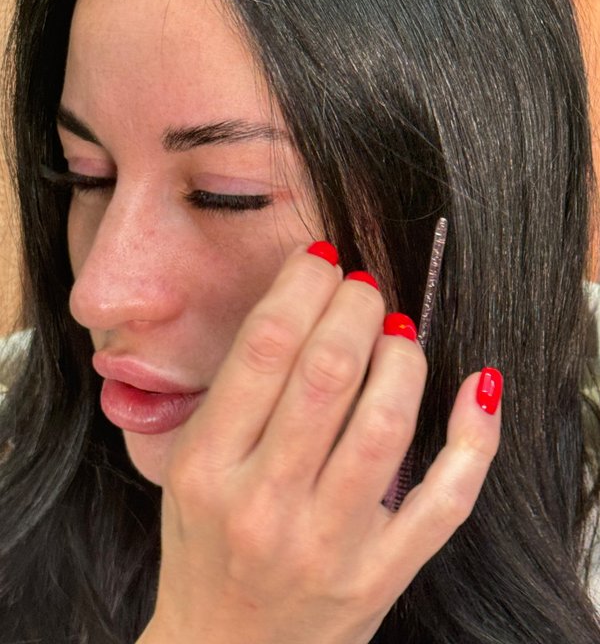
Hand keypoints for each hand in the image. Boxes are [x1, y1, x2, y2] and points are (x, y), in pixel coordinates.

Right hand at [137, 243, 501, 643]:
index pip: (264, 349)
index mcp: (207, 469)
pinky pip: (447, 495)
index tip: (321, 261)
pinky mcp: (383, 572)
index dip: (301, 287)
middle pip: (328, 372)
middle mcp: (266, 504)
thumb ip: (234, 393)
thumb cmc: (205, 549)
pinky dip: (476, 435)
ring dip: (404, 355)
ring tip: (398, 331)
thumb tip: (301, 309)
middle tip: (364, 290)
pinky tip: (479, 386)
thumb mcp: (188, 468)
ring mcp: (329, 542)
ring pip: (388, 421)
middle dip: (357, 307)